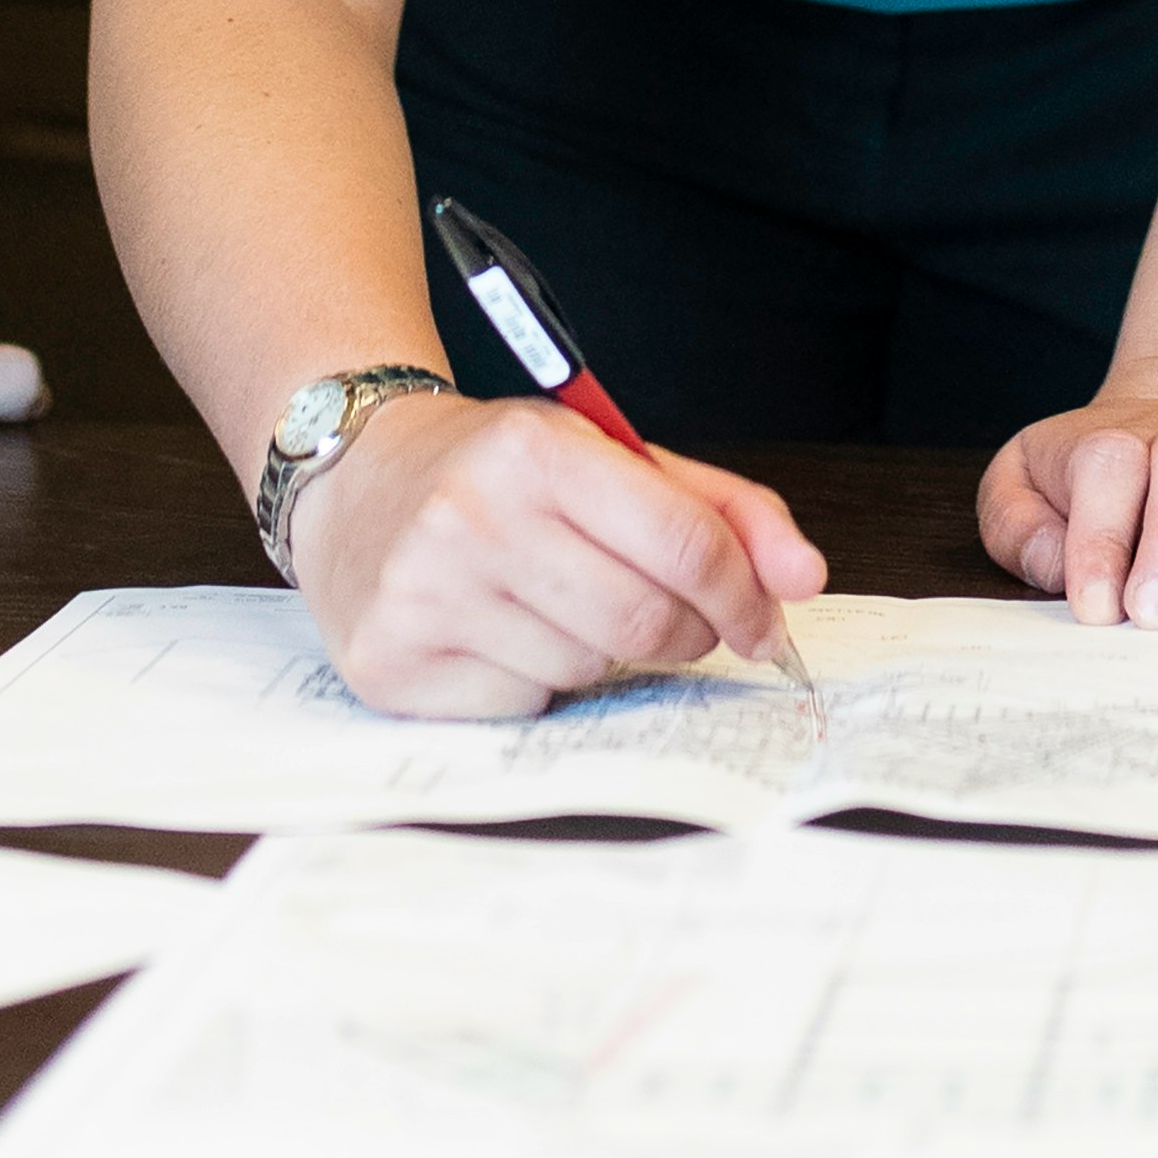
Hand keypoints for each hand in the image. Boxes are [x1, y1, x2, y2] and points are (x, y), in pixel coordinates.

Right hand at [289, 387, 822, 720]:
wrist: (353, 480)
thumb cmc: (498, 472)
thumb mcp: (609, 458)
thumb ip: (720, 509)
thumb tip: (804, 578)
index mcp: (537, 450)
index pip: (686, 545)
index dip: (746, 596)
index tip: (763, 621)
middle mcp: (473, 517)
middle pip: (646, 622)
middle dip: (684, 633)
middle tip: (673, 620)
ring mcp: (426, 595)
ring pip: (586, 671)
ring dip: (600, 653)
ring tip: (557, 603)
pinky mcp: (394, 665)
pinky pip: (524, 706)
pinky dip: (535, 682)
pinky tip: (500, 633)